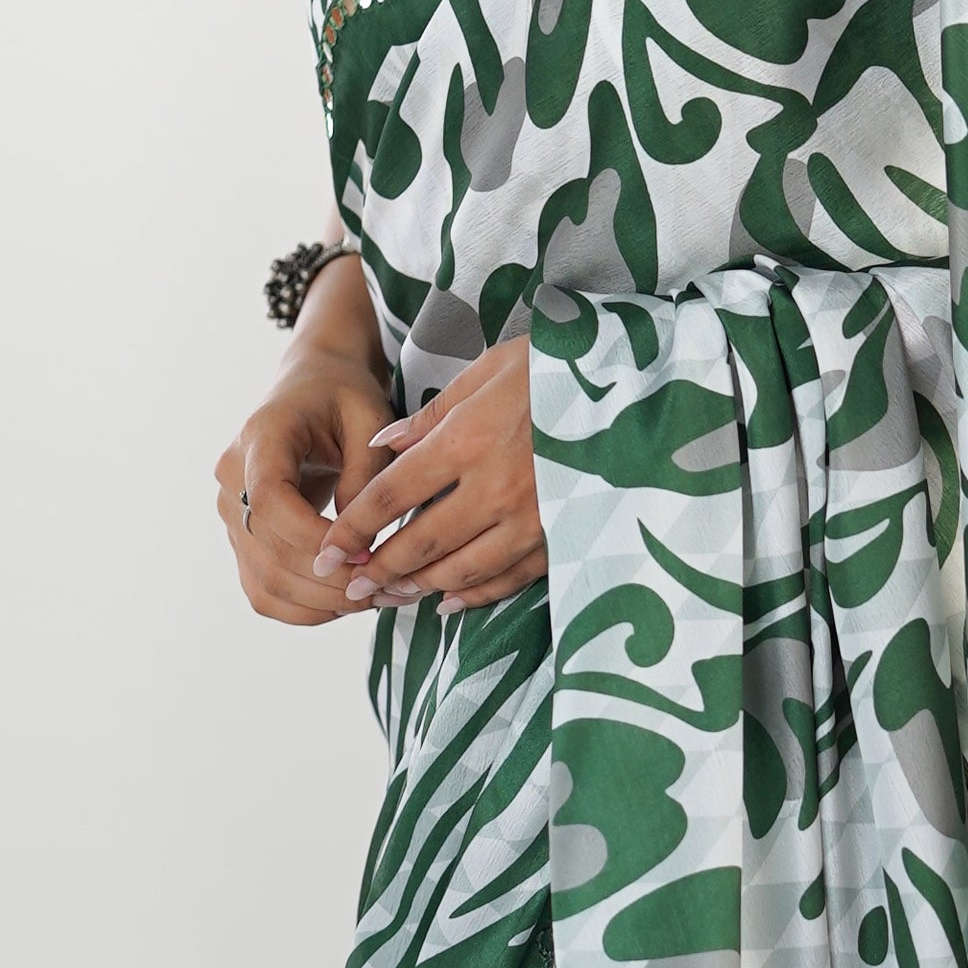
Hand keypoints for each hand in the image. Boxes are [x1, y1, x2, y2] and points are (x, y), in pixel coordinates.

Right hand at [215, 330, 392, 625]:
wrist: (314, 386)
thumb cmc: (346, 398)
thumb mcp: (370, 421)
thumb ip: (365, 479)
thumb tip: (356, 544)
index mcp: (260, 436)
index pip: (269, 501)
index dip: (313, 538)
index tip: (364, 555)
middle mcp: (232, 477)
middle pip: (268, 552)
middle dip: (331, 582)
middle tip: (388, 590)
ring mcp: (231, 512)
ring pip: (265, 583)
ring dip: (322, 604)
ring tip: (375, 600)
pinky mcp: (243, 539)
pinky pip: (265, 591)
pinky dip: (306, 609)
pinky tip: (347, 603)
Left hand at [320, 335, 540, 612]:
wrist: (638, 386)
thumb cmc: (557, 366)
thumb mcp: (489, 370)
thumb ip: (433, 415)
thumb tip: (384, 448)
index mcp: (468, 440)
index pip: (391, 496)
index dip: (354, 528)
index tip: (329, 548)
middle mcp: (496, 488)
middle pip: (421, 544)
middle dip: (378, 571)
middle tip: (350, 587)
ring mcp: (533, 519)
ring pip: (461, 570)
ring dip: (419, 588)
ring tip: (389, 596)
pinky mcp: (563, 537)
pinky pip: (509, 578)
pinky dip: (475, 594)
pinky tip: (449, 601)